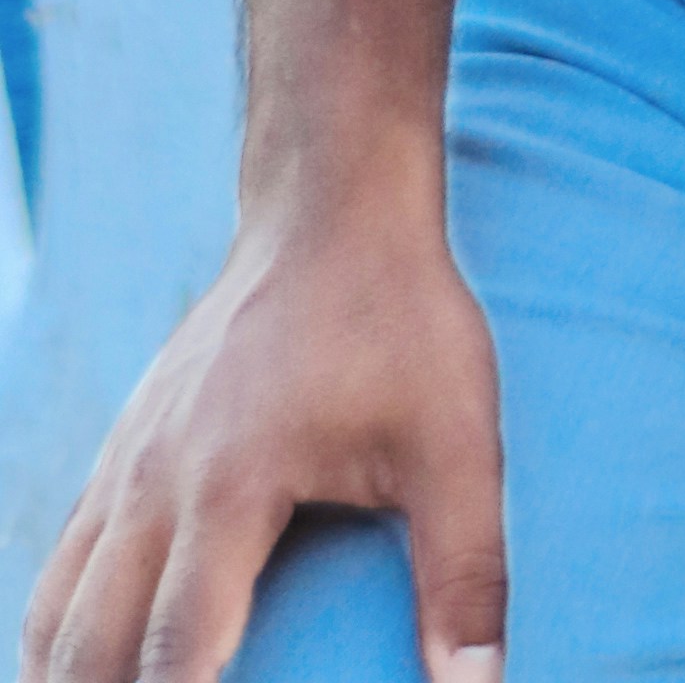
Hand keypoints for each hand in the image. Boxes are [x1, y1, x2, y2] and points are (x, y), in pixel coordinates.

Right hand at [22, 187, 506, 682]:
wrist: (332, 206)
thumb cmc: (401, 318)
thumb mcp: (458, 439)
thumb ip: (467, 568)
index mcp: (228, 487)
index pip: (174, 652)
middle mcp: (154, 483)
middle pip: (91, 644)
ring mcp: (127, 461)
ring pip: (58, 605)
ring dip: (65, 675)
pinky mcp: (124, 446)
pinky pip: (67, 556)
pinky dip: (59, 623)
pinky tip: (78, 660)